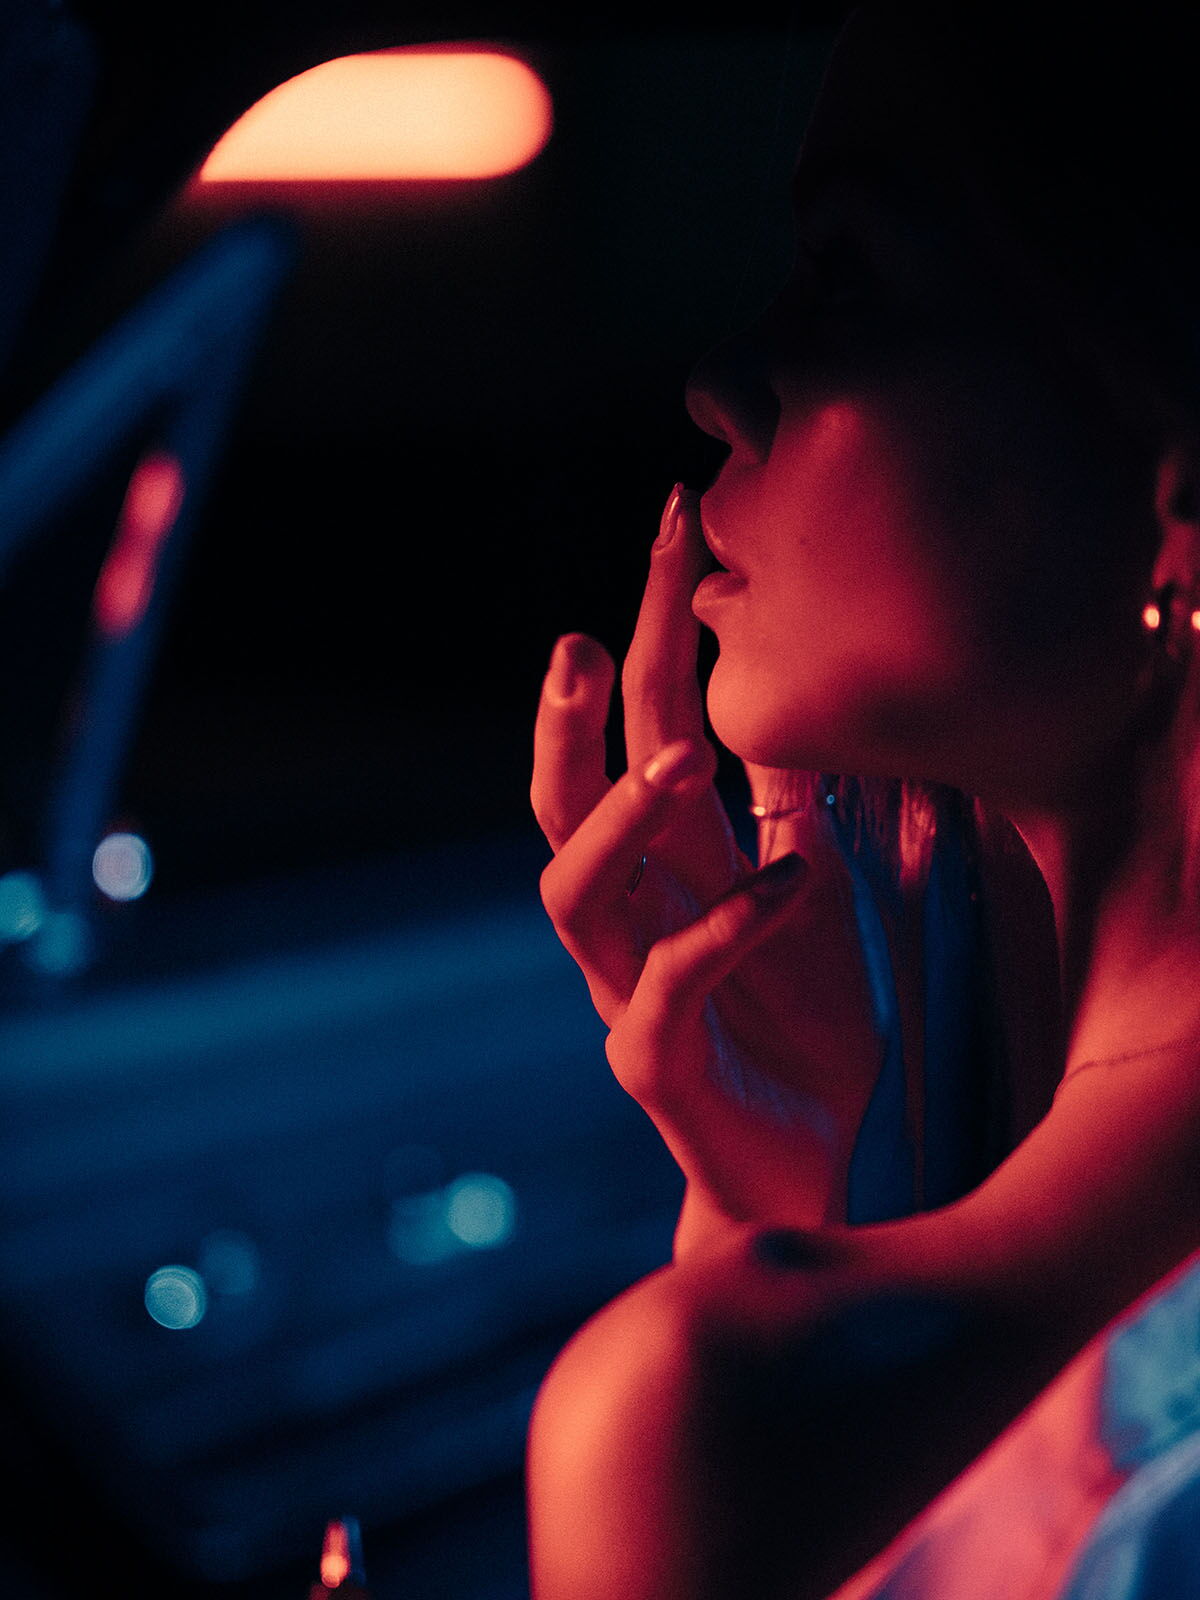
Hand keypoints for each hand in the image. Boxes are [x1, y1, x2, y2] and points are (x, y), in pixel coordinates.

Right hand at [531, 485, 888, 1252]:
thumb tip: (793, 698)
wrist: (809, 1160)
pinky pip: (668, 987)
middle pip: (561, 799)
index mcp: (667, 862)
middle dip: (570, 716)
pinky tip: (794, 883)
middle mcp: (628, 913)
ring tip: (678, 755)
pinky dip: (727, 929)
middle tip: (587, 639)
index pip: (640, 724)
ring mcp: (627, 988)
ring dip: (620, 815)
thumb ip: (788, 805)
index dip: (652, 624)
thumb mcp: (807, 890)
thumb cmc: (803, 1023)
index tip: (677, 523)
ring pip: (573, 893)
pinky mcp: (655, 1063)